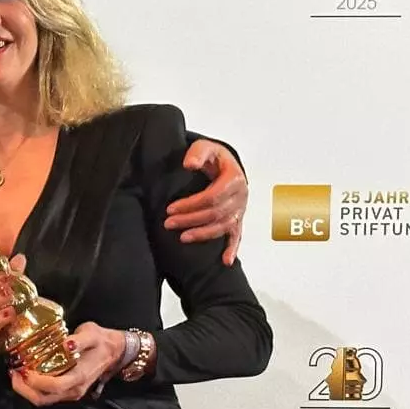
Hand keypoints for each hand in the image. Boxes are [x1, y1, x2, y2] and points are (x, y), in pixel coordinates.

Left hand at [8, 322, 124, 406]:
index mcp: (80, 376)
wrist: (114, 351)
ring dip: (26, 390)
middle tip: (13, 372)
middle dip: (24, 389)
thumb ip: (80, 340)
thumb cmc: (100, 341)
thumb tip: (66, 344)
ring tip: (16, 373)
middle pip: (44, 399)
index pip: (55, 386)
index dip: (36, 381)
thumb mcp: (92, 333)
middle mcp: (74, 389)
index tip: (23, 369)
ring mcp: (71, 393)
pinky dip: (33, 389)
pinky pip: (47, 396)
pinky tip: (26, 374)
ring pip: (44, 400)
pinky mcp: (67, 391)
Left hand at [164, 139, 246, 265]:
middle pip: (216, 213)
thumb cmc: (213, 157)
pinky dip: (233, 248)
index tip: (170, 209)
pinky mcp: (238, 218)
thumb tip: (189, 164)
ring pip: (224, 226)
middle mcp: (241, 195)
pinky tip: (226, 261)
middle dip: (191, 220)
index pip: (212, 197)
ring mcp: (240, 209)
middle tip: (168, 224)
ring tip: (183, 238)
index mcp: (234, 178)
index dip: (191, 205)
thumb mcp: (205, 147)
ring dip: (203, 234)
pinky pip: (238, 235)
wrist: (225, 163)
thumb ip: (197, 153)